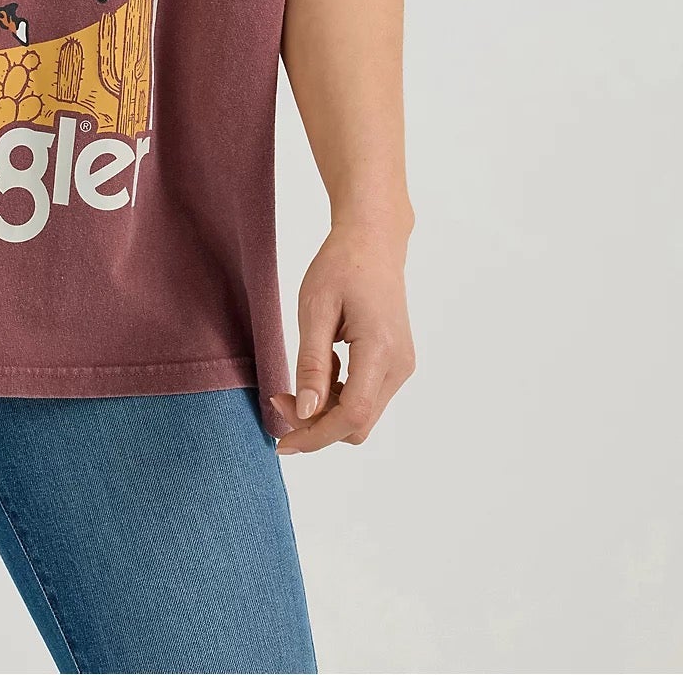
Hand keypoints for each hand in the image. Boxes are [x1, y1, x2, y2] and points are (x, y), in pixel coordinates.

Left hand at [270, 218, 414, 454]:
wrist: (373, 240)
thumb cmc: (341, 265)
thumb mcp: (315, 309)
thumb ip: (311, 363)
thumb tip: (305, 412)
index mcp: (380, 351)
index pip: (352, 416)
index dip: (315, 435)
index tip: (281, 442)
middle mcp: (399, 366)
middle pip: (358, 423)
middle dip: (317, 423)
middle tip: (281, 396)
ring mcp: (401, 366)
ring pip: (362, 413)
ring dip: (326, 409)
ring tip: (300, 377)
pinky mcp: (396, 363)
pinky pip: (366, 396)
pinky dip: (339, 394)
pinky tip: (321, 366)